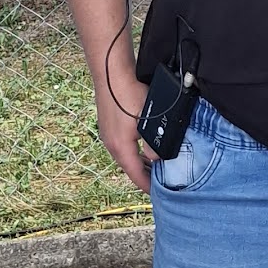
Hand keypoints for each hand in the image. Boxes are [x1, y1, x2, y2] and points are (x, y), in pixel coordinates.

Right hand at [94, 75, 152, 193]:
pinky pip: (121, 146)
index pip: (135, 175)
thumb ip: (153, 143)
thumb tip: (158, 160)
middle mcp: (111, 144)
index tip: (158, 195)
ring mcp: (107, 134)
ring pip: (125, 156)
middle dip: (144, 176)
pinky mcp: (108, 125)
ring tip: (154, 167)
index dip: (147, 186)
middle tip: (160, 182)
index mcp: (121, 147)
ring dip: (138, 163)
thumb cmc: (130, 94)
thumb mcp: (148, 120)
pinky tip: (142, 147)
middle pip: (129, 167)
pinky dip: (133, 152)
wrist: (111, 73)